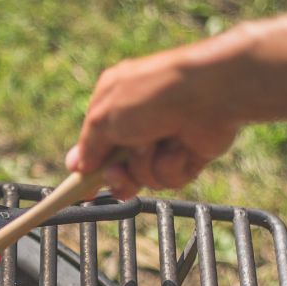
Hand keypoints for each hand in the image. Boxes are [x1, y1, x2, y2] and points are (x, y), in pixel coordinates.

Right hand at [68, 44, 241, 199]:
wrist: (208, 93)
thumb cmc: (151, 95)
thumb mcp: (104, 117)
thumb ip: (88, 144)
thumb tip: (78, 165)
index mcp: (116, 105)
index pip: (95, 144)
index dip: (88, 169)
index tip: (79, 192)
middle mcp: (139, 124)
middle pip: (119, 169)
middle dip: (119, 176)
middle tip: (119, 174)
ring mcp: (164, 141)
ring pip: (144, 177)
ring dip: (147, 167)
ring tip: (157, 145)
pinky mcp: (188, 156)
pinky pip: (170, 178)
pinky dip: (171, 167)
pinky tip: (180, 147)